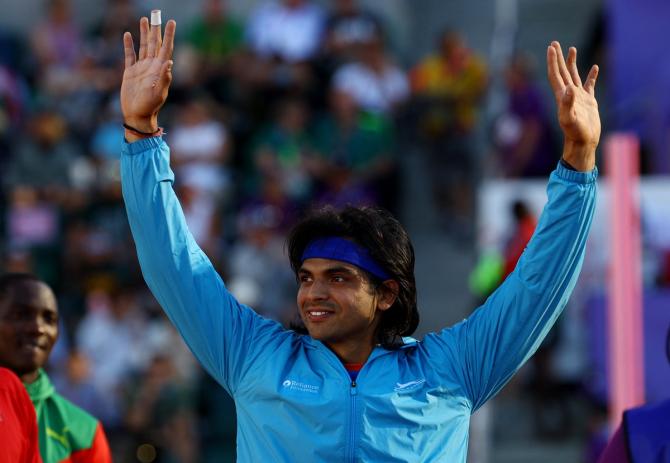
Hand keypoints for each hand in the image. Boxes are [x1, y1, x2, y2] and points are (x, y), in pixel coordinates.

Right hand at [121, 16, 175, 136]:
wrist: (136, 115)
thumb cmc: (150, 106)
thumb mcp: (158, 93)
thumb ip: (164, 78)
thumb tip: (169, 62)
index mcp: (160, 69)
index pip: (166, 48)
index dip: (169, 35)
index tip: (172, 22)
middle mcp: (152, 66)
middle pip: (155, 43)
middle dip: (156, 28)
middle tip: (157, 13)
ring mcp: (141, 68)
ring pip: (144, 46)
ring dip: (145, 32)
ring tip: (145, 19)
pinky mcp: (130, 72)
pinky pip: (129, 55)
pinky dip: (128, 45)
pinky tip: (127, 34)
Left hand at [547, 41, 599, 170]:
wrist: (584, 143)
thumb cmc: (575, 133)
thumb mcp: (570, 118)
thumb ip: (567, 104)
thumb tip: (568, 89)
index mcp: (562, 96)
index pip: (555, 74)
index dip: (552, 61)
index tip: (551, 48)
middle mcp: (568, 94)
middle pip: (562, 71)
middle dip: (558, 58)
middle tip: (555, 43)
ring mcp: (578, 97)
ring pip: (574, 75)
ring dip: (572, 63)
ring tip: (572, 49)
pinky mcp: (589, 101)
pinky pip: (589, 84)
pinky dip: (591, 75)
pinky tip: (594, 67)